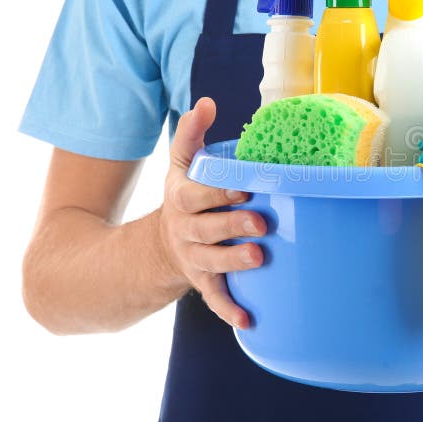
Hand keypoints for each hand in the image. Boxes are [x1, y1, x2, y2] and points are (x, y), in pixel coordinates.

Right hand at [158, 97, 266, 328]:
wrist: (162, 243)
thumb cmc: (186, 196)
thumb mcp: (181, 163)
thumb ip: (192, 133)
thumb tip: (207, 101)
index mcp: (182, 198)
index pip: (197, 195)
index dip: (219, 192)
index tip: (245, 187)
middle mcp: (186, 230)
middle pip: (207, 229)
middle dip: (232, 225)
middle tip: (260, 223)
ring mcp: (193, 258)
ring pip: (211, 263)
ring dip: (234, 263)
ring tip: (259, 259)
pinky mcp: (201, 281)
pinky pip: (213, 298)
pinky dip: (229, 309)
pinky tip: (249, 320)